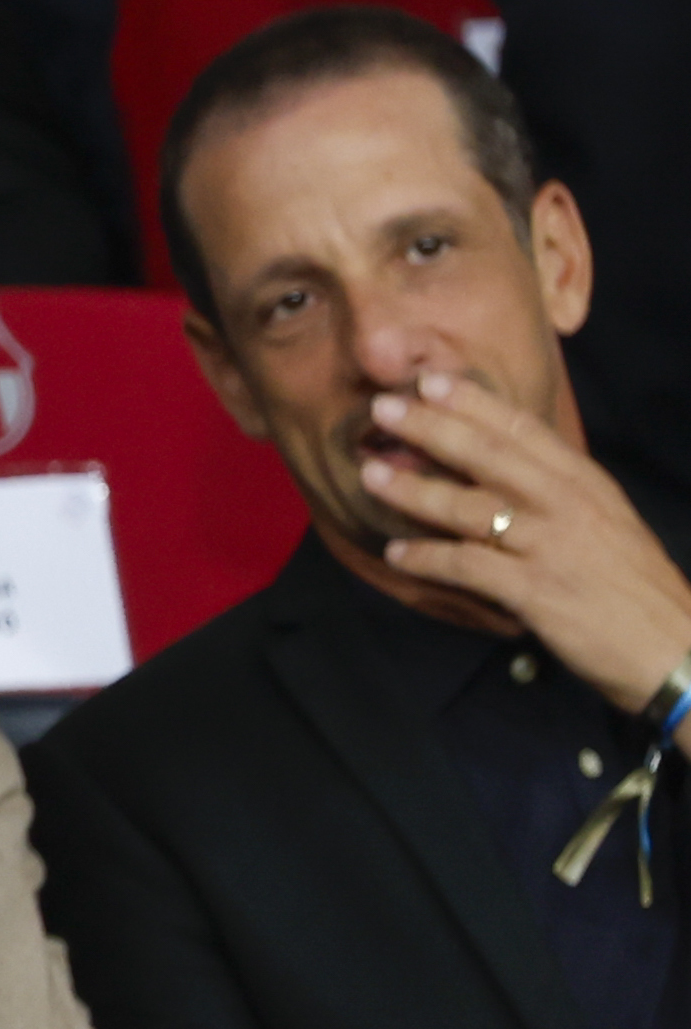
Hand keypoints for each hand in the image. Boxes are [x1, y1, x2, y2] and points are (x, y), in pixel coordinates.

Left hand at [361, 369, 690, 713]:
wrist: (674, 646)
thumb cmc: (633, 585)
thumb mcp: (605, 520)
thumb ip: (558, 491)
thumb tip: (505, 466)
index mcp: (585, 482)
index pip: (523, 429)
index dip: (472, 402)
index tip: (429, 381)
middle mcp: (567, 505)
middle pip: (487, 455)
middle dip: (430, 428)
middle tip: (381, 410)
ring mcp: (550, 546)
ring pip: (468, 507)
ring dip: (413, 490)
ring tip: (369, 476)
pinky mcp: (536, 590)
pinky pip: (467, 566)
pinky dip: (427, 557)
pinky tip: (396, 553)